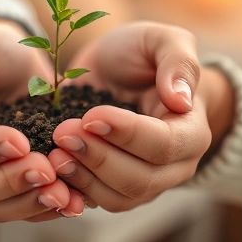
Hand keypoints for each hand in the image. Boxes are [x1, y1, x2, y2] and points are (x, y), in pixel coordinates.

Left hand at [47, 22, 207, 210]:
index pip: (164, 145)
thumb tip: (180, 100)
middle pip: (140, 179)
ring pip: (117, 198)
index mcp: (190, 130)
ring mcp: (144, 180)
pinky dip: (72, 190)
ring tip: (54, 152)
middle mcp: (173, 165)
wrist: (121, 72)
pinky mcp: (114, 185)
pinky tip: (51, 168)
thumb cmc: (144, 55)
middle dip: (98, 158)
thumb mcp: (161, 40)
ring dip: (82, 178)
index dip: (127, 134)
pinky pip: (96, 200)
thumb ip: (177, 62)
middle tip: (63, 134)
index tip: (91, 116)